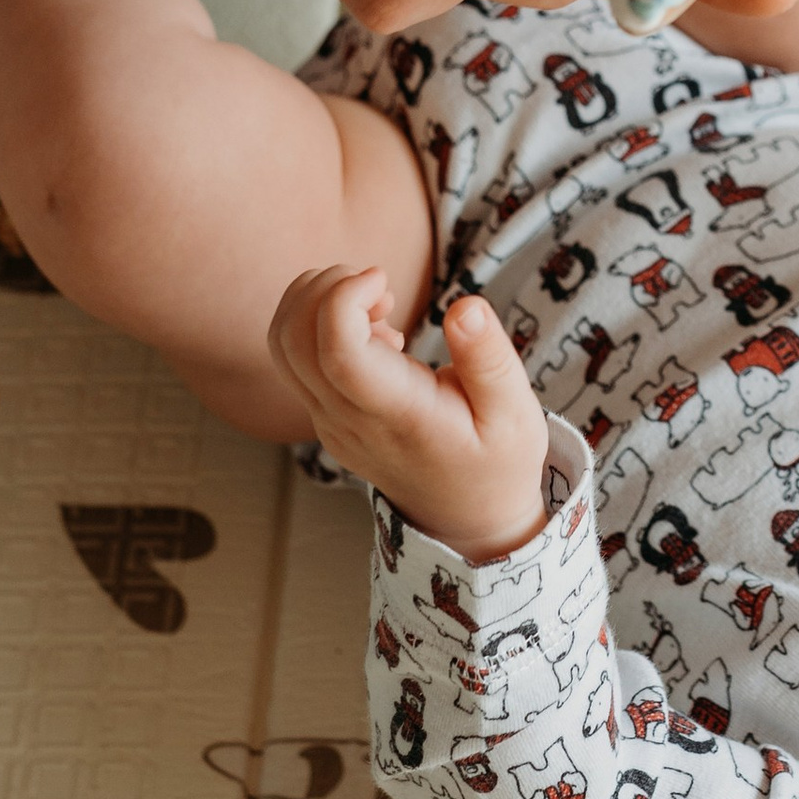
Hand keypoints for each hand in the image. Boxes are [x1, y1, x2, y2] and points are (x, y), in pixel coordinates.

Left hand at [268, 266, 549, 556]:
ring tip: (375, 302)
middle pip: (293, 339)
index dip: (345, 299)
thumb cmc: (497, 461)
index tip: (384, 279)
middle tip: (380, 285)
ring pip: (283, 345)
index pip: (337, 352)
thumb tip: (464, 305)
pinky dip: (317, 322)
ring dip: (315, 300)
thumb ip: (490, 358)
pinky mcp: (325, 417)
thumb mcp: (516, 413)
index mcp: (398, 417)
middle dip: (326, 286)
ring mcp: (329, 422)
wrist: (468, 519)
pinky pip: (294, 359)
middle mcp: (349, 421)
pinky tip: (373, 330)